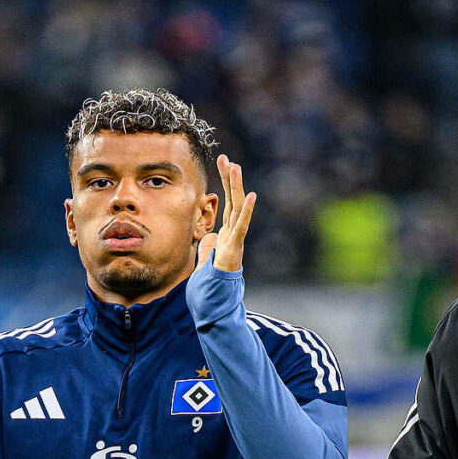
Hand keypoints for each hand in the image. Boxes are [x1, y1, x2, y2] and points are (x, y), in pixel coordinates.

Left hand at [199, 154, 255, 273]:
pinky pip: (241, 227)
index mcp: (227, 231)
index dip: (225, 182)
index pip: (226, 201)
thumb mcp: (207, 257)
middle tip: (226, 158)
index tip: (223, 163)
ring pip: (237, 209)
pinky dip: (246, 211)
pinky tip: (251, 196)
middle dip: (229, 178)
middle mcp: (233, 231)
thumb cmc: (213, 279)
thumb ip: (209, 245)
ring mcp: (235, 239)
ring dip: (236, 187)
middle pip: (232, 199)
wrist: (217, 300)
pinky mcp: (235, 248)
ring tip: (236, 168)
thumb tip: (210, 238)